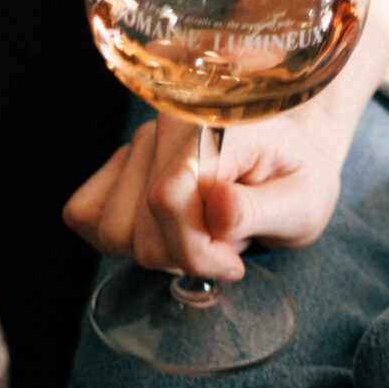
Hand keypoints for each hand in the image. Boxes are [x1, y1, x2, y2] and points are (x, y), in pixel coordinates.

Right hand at [63, 93, 356, 278]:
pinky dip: (121, 241)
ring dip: (155, 251)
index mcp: (215, 126)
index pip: (167, 200)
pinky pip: (84, 215)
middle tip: (224, 251)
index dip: (196, 250)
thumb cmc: (297, 181)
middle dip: (178, 257)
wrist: (289, 159)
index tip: (234, 261)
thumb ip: (260, 210)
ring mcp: (138, 144)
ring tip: (202, 236)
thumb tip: (216, 208)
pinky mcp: (117, 166)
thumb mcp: (304, 204)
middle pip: (134, 226)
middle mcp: (166, 126)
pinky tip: (165, 233)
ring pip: (110, 230)